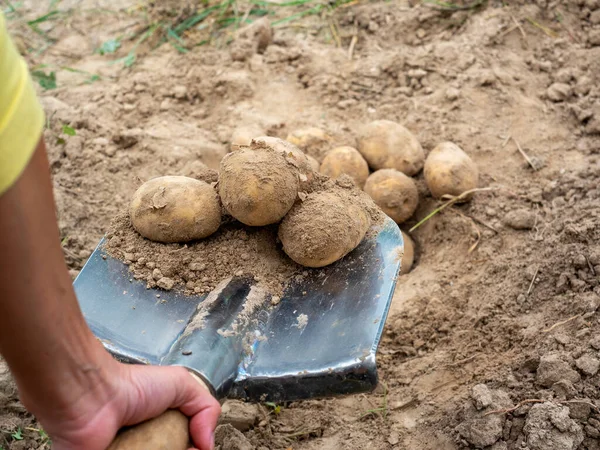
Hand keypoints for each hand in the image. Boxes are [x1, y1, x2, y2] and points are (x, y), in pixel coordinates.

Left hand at [20, 356, 220, 449]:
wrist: (93, 398)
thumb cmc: (131, 387)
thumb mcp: (181, 384)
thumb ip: (206, 407)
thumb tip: (208, 444)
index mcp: (160, 430)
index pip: (183, 447)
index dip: (193, 448)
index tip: (196, 445)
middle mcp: (144, 445)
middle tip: (176, 446)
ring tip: (153, 444)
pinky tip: (138, 449)